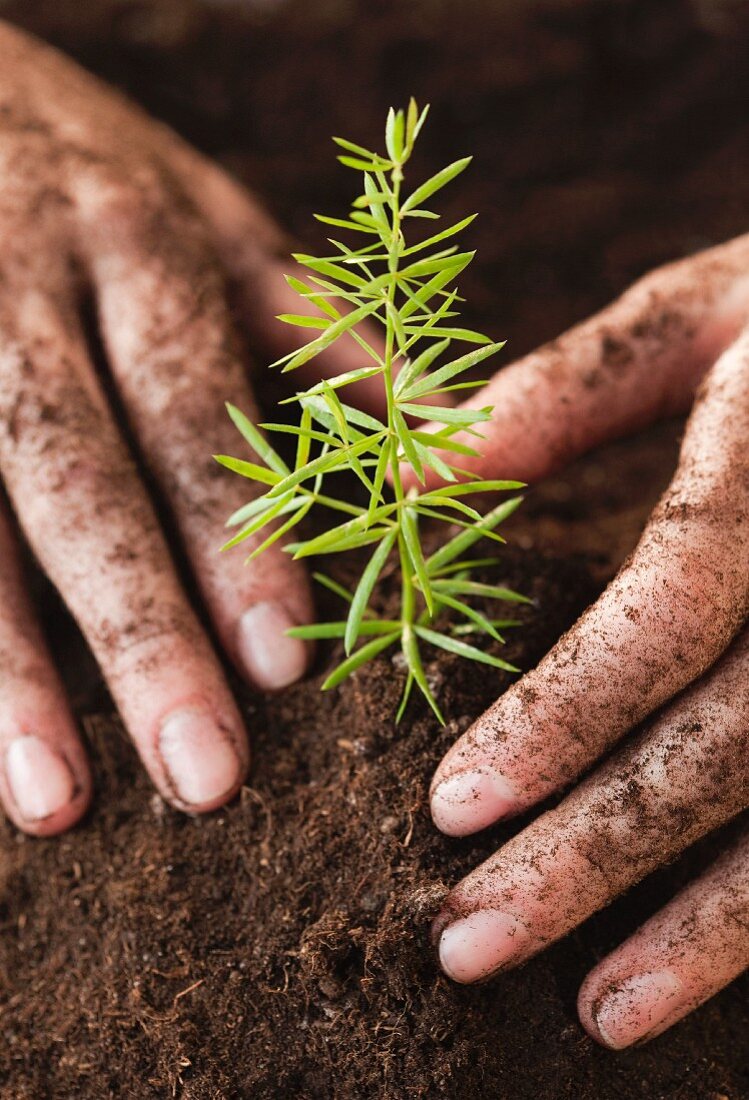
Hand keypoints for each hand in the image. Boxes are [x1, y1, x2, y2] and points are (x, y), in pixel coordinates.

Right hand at [0, 23, 372, 834]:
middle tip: (203, 777)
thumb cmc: (106, 182)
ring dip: (5, 673)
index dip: (236, 537)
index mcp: (138, 250)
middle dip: (137, 632)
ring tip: (53, 802)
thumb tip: (445, 446)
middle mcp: (21, 293)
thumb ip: (321, 335)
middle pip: (76, 478)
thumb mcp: (219, 225)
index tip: (285, 665)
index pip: (194, 407)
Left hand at [405, 236, 748, 1046]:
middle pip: (730, 742)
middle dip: (598, 856)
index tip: (450, 809)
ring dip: (705, 930)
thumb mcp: (710, 308)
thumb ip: (569, 387)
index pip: (674, 605)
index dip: (566, 713)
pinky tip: (703, 969)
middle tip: (468, 944)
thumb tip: (414, 479)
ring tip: (593, 1013)